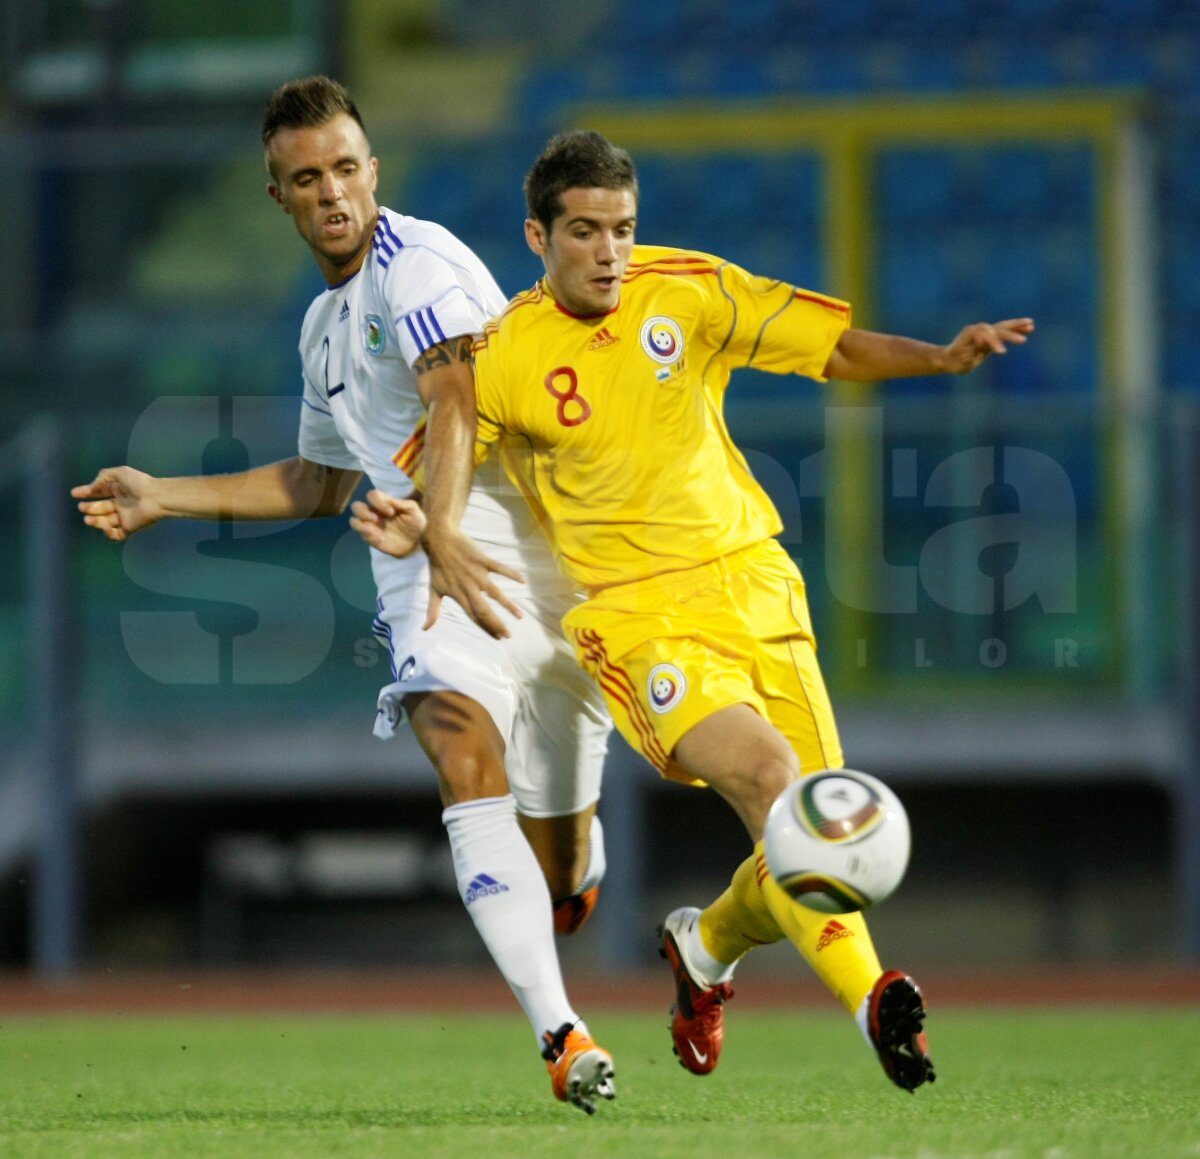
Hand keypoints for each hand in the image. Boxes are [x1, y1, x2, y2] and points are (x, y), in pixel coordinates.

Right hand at [71, 466, 162, 540]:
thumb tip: (92, 487)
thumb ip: (103, 477)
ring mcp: (125, 517)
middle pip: (101, 509)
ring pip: (105, 522)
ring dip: (95, 521)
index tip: (74, 494)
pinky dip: (108, 533)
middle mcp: (120, 504)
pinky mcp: (130, 528)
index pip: (99, 493)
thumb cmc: (138, 483)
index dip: (86, 492)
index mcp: (118, 491)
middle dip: (90, 508)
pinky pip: (117, 534)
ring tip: (88, 518)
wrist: (156, 497)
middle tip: (82, 508)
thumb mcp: (119, 473)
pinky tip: (105, 526)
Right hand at [350, 490, 426, 558]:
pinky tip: (381, 539)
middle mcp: (374, 513)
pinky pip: (363, 537)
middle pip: (356, 506)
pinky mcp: (372, 539)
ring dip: (360, 525)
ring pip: (354, 521)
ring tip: (373, 531)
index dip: (377, 501)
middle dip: (363, 512)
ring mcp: (371, 527)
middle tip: (376, 519)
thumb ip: (401, 503)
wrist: (418, 542)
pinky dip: (370, 537)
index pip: (372, 495)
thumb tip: (388, 501)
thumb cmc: (416, 523)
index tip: (391, 512)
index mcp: (383, 504)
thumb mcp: (413, 510)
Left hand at [422, 521, 525, 639]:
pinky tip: (523, 580)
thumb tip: (425, 629)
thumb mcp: (434, 589)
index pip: (474, 616)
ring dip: (508, 604)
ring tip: (520, 616)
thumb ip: (433, 610)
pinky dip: (511, 573)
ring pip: (495, 592)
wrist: (439, 540)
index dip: (485, 627)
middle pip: (484, 609)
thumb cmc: (437, 566)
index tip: (497, 638)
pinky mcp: (482, 560)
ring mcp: (477, 573)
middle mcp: (469, 587)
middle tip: (508, 635)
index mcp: (458, 595)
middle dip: (496, 623)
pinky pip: (499, 568)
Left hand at [942, 318, 1034, 373]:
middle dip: (1010, 335)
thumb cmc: (955, 362)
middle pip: (996, 329)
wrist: (949, 359)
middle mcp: (978, 329)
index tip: (1002, 352)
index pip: (985, 335)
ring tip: (1031, 325)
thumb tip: (982, 338)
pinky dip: (1016, 328)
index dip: (994, 343)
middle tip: (1023, 341)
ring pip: (1003, 326)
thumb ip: (972, 350)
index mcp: (970, 334)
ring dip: (1017, 326)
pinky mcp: (991, 334)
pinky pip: (1005, 330)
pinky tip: (1029, 326)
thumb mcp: (962, 360)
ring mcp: (985, 330)